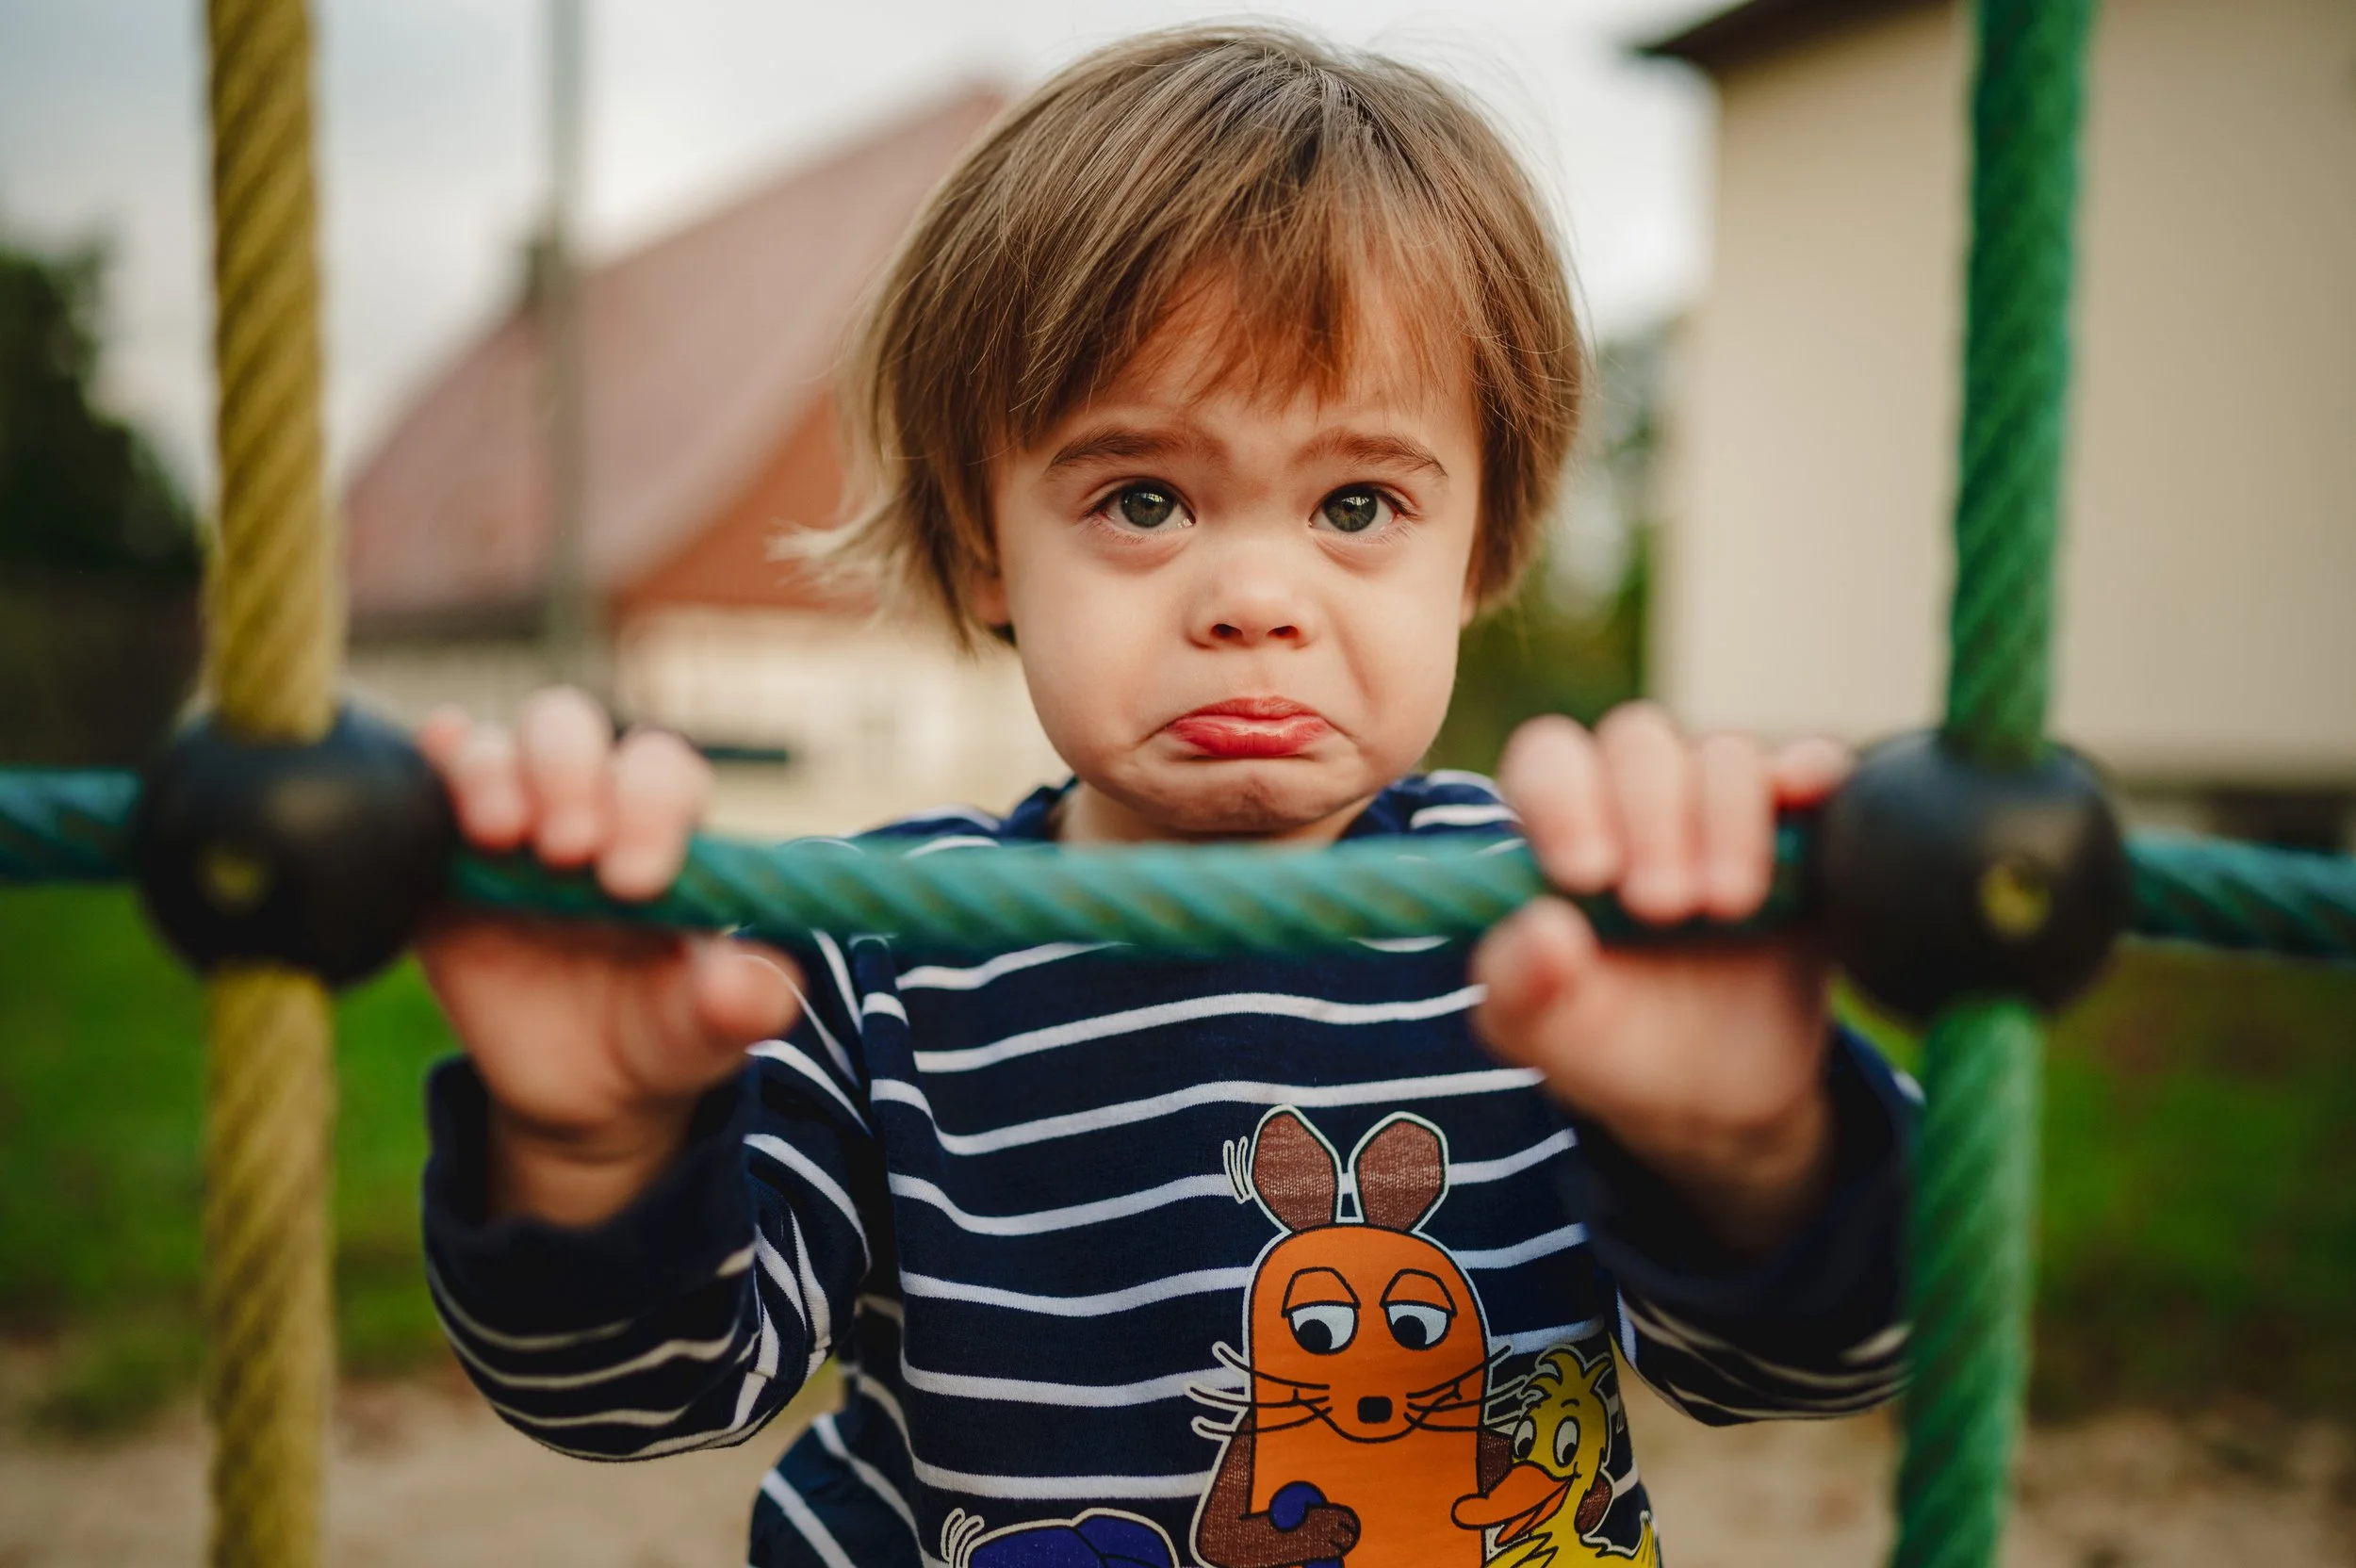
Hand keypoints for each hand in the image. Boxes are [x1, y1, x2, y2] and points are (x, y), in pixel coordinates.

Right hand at [415, 688, 799, 1226]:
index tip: (637, 881)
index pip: (663, 773)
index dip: (650, 806)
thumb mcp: (712, 1032)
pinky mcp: (441, 857)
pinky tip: (434, 783)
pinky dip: (432, 765)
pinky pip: (427, 781)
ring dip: (495, 773)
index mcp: (667, 830)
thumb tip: (739, 982)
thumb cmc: (662, 1034)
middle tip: (569, 852)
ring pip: (495, 746)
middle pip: (572, 728)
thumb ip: (744, 1003)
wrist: (585, 1089)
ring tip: (505, 835)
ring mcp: (511, 823)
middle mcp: (588, 805)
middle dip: (569, 773)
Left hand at [1470, 703, 1852, 1254]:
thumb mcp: (1543, 1033)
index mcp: (1559, 829)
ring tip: (1726, 906)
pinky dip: (1811, 771)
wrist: (1709, 1096)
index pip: (1548, 760)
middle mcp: (1636, 800)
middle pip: (1638, 741)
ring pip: (1725, 754)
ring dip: (1727, 819)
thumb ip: (1517, 984)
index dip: (1563, 798)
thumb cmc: (1606, 1043)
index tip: (1586, 875)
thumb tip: (1545, 930)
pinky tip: (1802, 794)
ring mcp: (1723, 807)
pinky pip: (1815, 768)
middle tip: (1660, 906)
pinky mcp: (1804, 831)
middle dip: (1649, 816)